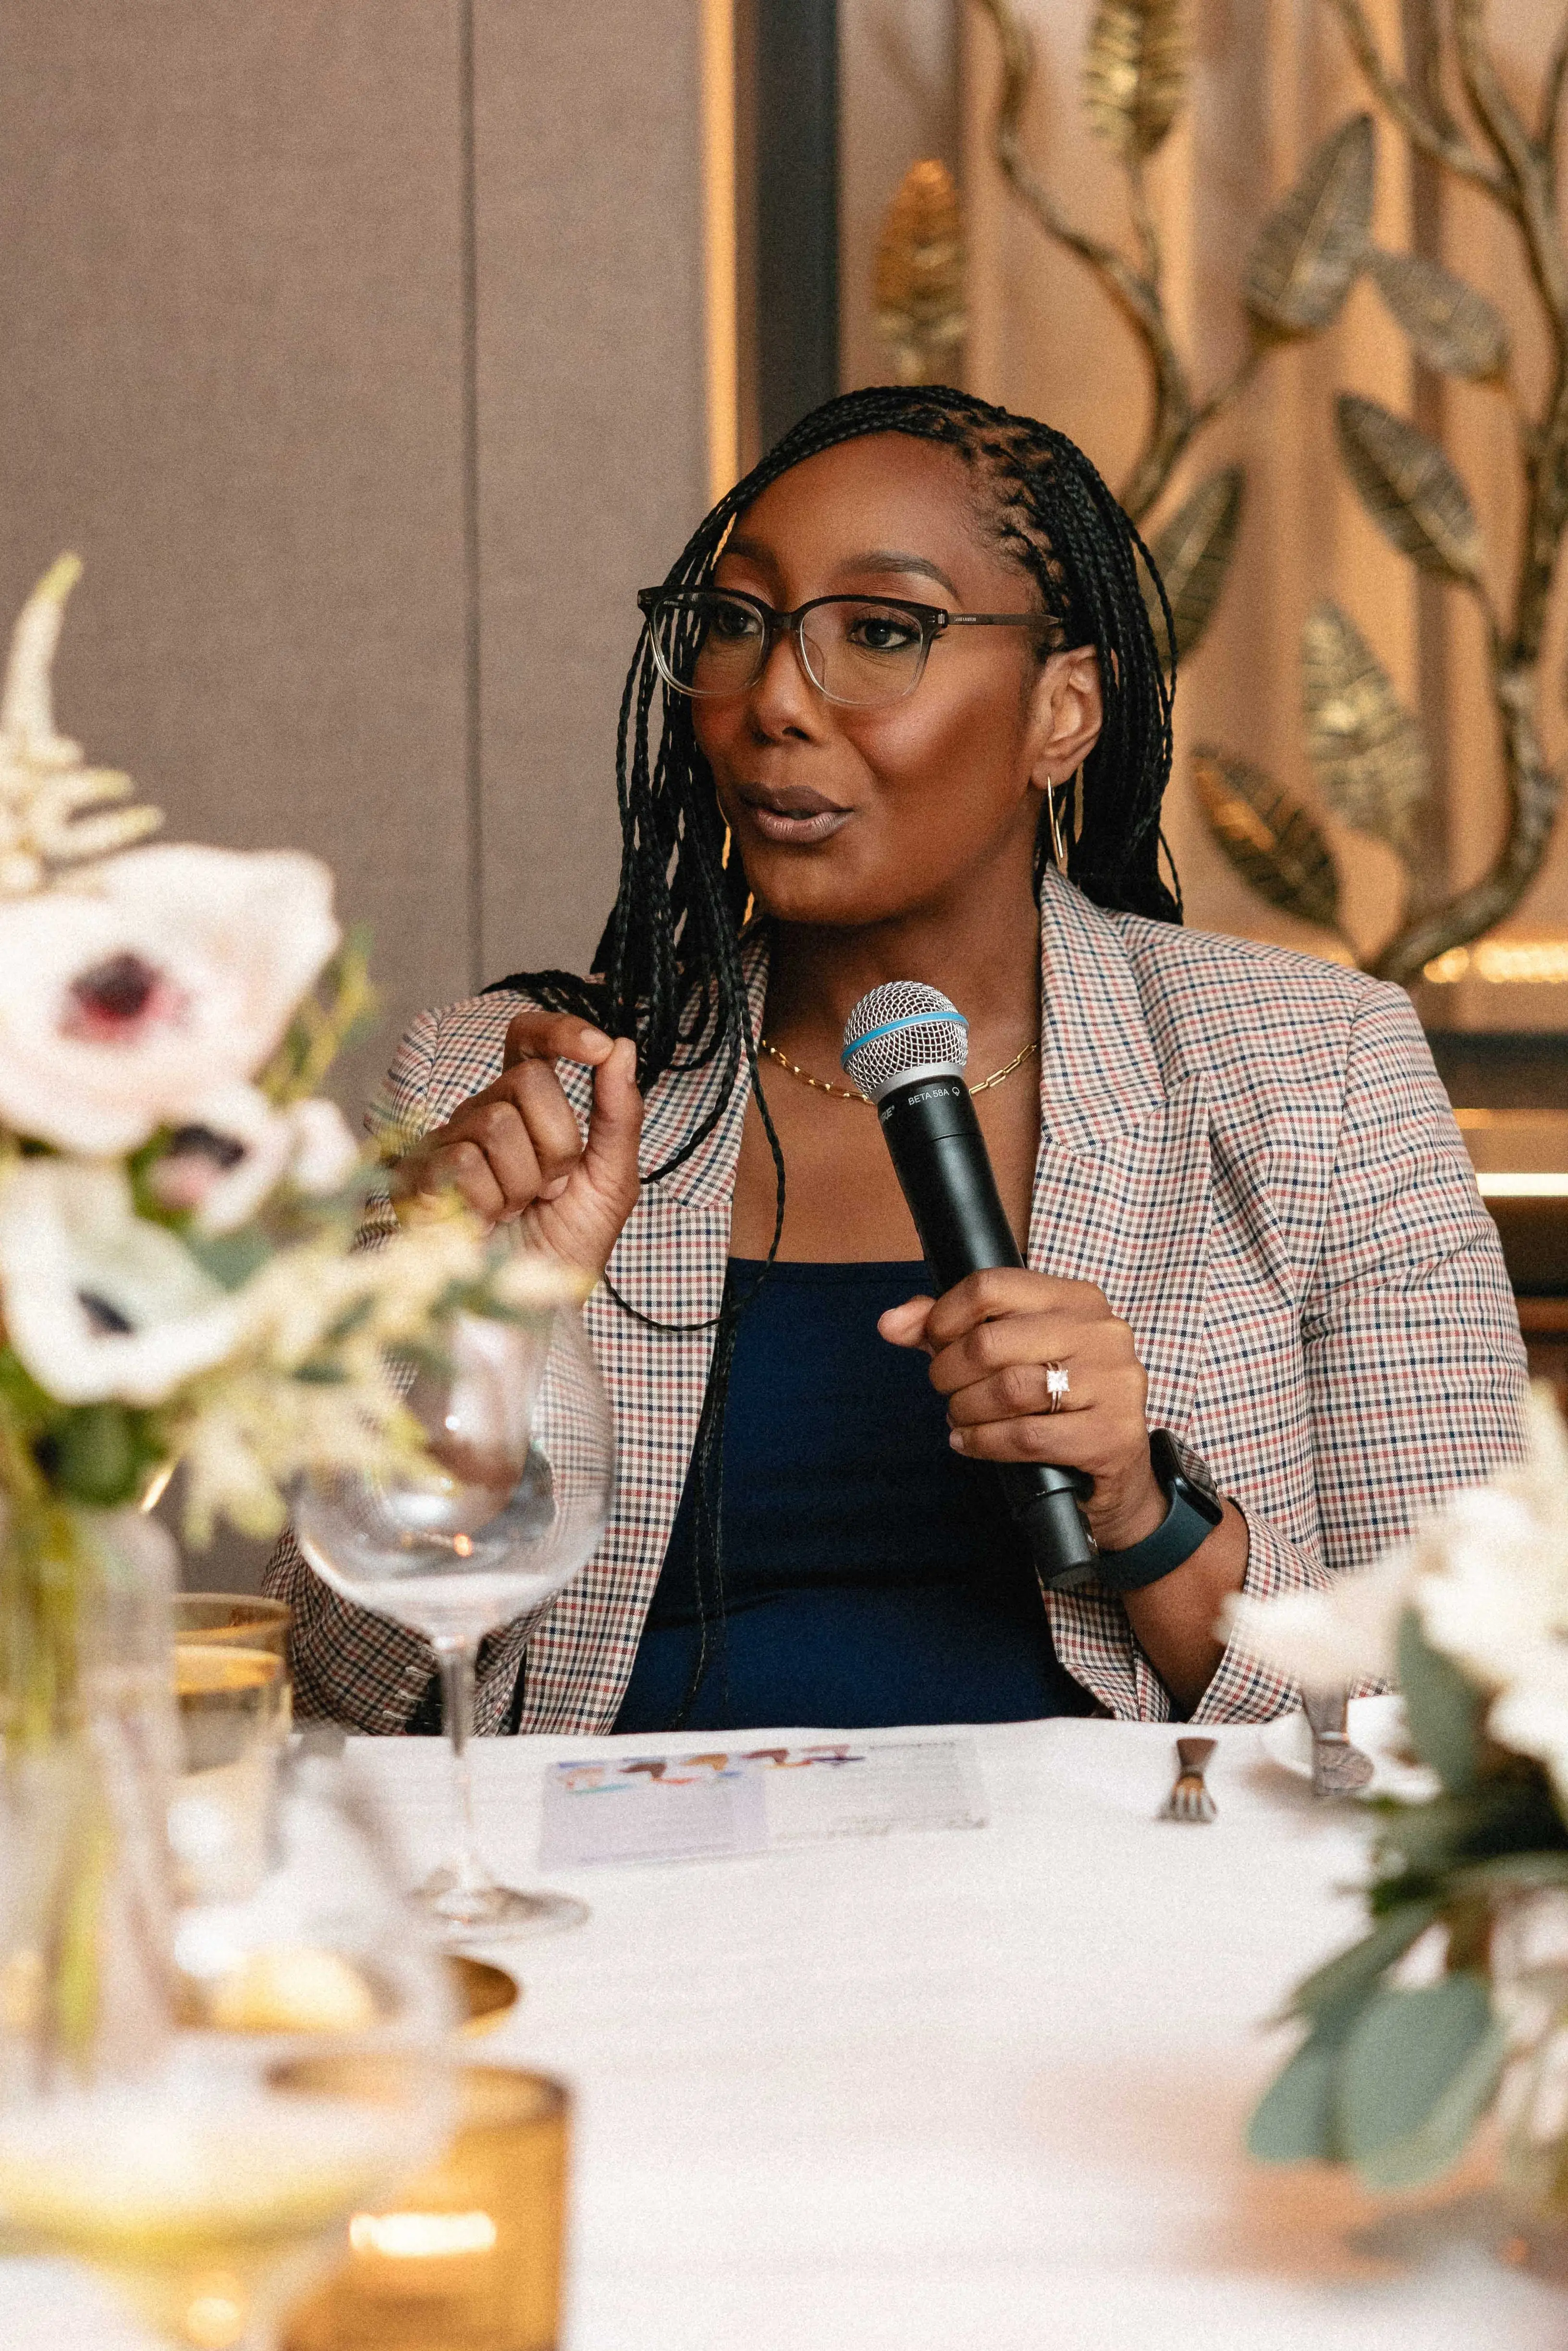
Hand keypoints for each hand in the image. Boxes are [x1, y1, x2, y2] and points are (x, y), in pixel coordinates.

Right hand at [390, 1011, 641, 1276]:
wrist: (533, 1307)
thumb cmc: (567, 1243)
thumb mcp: (611, 1179)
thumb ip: (619, 1114)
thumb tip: (622, 1047)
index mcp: (525, 1107)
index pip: (529, 1040)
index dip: (559, 1031)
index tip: (596, 1048)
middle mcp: (481, 1114)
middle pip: (527, 1082)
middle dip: (558, 1144)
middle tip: (551, 1188)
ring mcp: (445, 1143)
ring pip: (497, 1125)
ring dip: (524, 1182)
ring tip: (516, 1210)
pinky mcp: (416, 1178)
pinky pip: (463, 1163)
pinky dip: (490, 1203)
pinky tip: (484, 1223)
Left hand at [878, 1268, 1164, 1552]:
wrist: (1116, 1471)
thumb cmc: (1053, 1402)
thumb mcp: (1006, 1354)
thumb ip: (945, 1330)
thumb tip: (889, 1323)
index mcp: (1077, 1299)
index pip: (991, 1286)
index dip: (944, 1317)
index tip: (934, 1342)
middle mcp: (1102, 1332)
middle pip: (991, 1342)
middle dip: (949, 1372)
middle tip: (945, 1390)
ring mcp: (1115, 1383)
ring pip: (1007, 1390)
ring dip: (965, 1410)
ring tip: (960, 1417)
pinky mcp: (1113, 1434)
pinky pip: (1027, 1436)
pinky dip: (984, 1443)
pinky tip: (971, 1443)